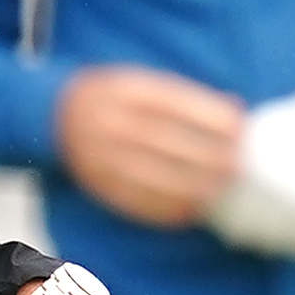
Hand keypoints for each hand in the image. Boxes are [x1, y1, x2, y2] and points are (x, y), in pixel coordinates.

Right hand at [53, 65, 243, 226]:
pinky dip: (162, 208)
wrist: (55, 115)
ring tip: (217, 190)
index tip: (238, 129)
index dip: (209, 116)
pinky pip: (130, 199)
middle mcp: (107, 120)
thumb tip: (233, 109)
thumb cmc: (115, 99)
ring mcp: (97, 153)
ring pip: (148, 173)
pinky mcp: (94, 181)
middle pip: (163, 140)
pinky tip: (187, 210)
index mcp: (122, 89)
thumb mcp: (141, 83)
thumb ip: (182, 96)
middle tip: (235, 166)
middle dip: (205, 155)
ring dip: (188, 185)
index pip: (172, 102)